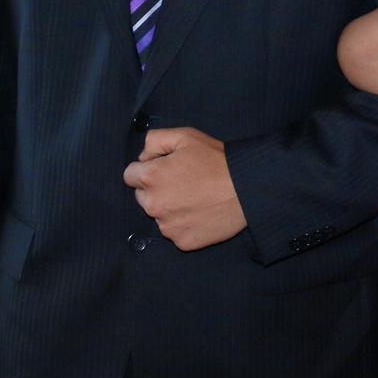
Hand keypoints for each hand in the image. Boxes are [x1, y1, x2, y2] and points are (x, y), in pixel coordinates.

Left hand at [123, 128, 246, 249]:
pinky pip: (175, 231)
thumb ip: (154, 140)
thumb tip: (142, 157)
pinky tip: (200, 212)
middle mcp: (153, 204)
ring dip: (170, 207)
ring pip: (159, 215)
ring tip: (195, 197)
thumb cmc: (216, 160)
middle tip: (183, 182)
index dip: (147, 169)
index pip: (129, 175)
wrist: (247, 189)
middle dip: (156, 189)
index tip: (165, 169)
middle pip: (143, 196)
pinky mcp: (181, 241)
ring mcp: (167, 226)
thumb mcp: (185, 136)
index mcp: (151, 177)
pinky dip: (184, 224)